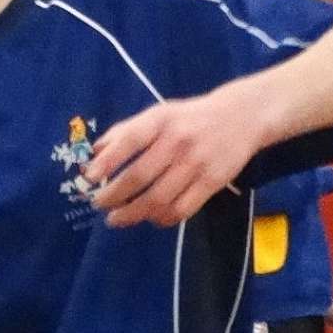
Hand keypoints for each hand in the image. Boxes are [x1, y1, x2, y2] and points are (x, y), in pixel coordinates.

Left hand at [85, 91, 263, 227]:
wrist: (242, 116)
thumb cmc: (188, 118)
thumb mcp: (157, 114)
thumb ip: (124, 132)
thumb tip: (93, 153)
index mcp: (160, 121)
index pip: (129, 140)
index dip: (108, 161)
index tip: (90, 178)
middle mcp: (178, 141)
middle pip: (139, 176)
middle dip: (113, 196)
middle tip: (99, 204)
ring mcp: (197, 163)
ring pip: (159, 198)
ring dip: (133, 214)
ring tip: (117, 219)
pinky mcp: (213, 181)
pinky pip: (183, 209)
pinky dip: (162, 219)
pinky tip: (151, 218)